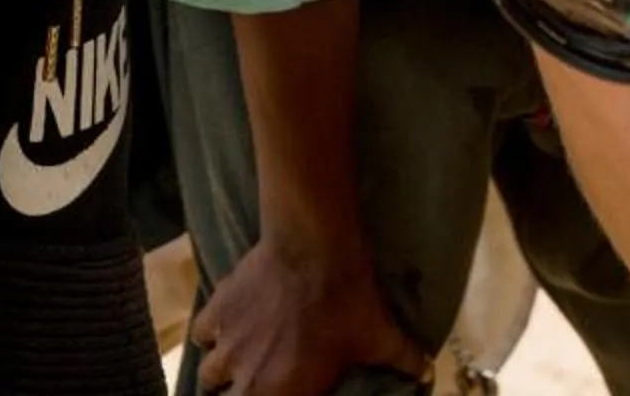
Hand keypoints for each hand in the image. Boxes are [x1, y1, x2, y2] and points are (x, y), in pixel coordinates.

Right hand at [191, 236, 429, 395]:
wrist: (313, 248)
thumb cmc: (348, 300)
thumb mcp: (380, 335)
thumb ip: (403, 359)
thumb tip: (428, 370)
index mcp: (282, 394)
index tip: (281, 391)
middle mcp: (247, 379)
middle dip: (239, 395)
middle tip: (258, 382)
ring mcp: (227, 347)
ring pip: (209, 375)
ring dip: (222, 371)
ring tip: (239, 359)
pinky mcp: (215, 313)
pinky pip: (202, 335)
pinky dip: (211, 334)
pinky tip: (227, 326)